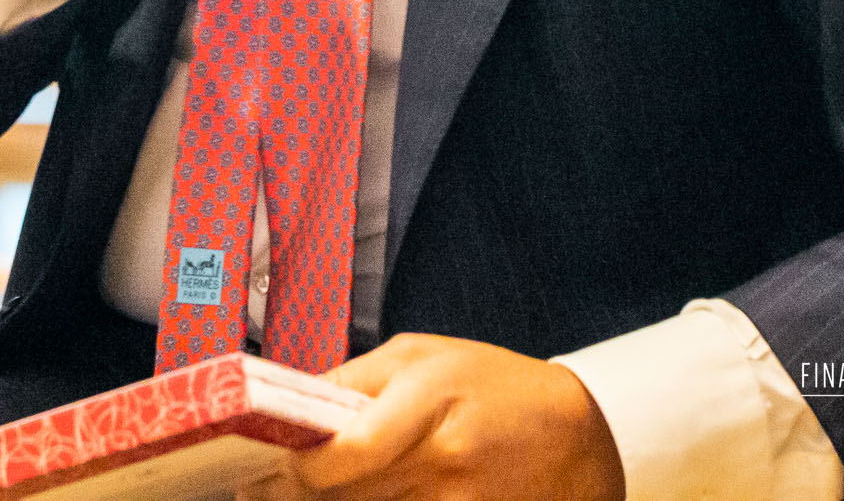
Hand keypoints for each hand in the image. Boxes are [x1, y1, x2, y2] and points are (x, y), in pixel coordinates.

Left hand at [286, 333, 625, 500]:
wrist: (573, 440)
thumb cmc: (494, 387)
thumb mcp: (424, 356)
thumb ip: (354, 380)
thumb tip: (289, 404)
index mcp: (430, 402)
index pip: (347, 452)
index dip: (298, 466)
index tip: (270, 462)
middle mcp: (441, 463)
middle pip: (343, 498)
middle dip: (298, 493)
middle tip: (270, 483)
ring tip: (315, 488)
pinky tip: (364, 497)